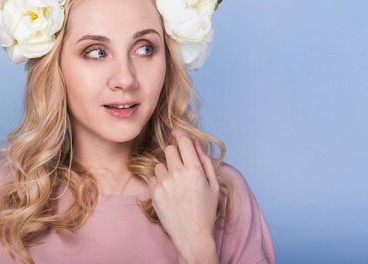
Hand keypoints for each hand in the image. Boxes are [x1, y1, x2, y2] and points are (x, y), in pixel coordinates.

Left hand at [148, 128, 219, 262]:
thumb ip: (205, 162)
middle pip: (169, 150)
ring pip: (160, 164)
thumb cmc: (206, 211)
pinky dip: (159, 182)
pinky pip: (153, 178)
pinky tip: (169, 194)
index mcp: (195, 170)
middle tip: (180, 167)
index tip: (176, 131)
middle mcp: (178, 173)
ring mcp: (164, 183)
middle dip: (174, 154)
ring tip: (175, 185)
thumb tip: (196, 144)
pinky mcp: (154, 193)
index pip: (183, 142)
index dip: (179, 134)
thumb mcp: (214, 185)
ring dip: (166, 170)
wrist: (192, 235)